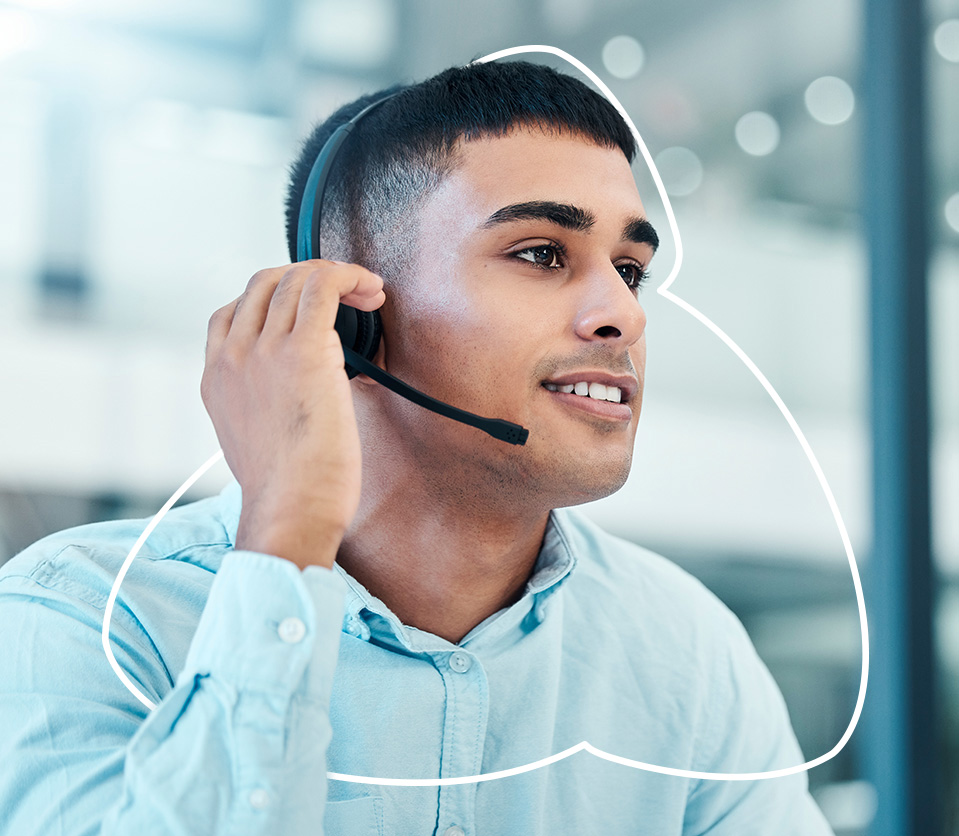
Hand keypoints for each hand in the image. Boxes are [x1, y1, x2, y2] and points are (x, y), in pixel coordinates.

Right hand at [201, 260, 384, 569]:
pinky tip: (370, 290)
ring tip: (368, 293)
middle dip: (307, 277)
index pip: (233, 310)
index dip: (275, 297)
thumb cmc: (286, 491)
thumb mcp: (253, 441)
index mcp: (215, 377)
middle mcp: (233, 355)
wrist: (291, 511)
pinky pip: (323, 287)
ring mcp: (263, 350)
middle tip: (345, 294)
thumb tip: (297, 388)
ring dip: (337, 276)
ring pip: (296, 279)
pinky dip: (349, 277)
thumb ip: (261, 404)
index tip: (309, 309)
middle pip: (264, 283)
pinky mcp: (303, 351)